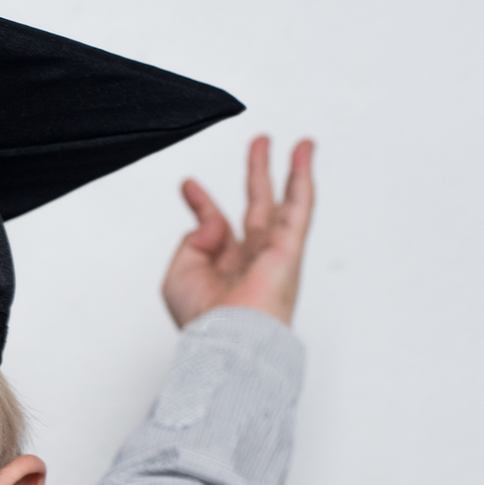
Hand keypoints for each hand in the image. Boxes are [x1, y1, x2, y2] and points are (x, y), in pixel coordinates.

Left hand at [162, 136, 315, 327]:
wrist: (227, 340)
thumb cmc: (204, 320)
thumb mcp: (179, 275)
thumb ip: (191, 241)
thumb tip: (209, 223)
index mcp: (224, 267)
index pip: (215, 225)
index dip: (201, 202)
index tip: (189, 186)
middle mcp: (252, 258)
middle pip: (257, 206)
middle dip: (257, 174)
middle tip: (259, 145)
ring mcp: (273, 251)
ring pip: (285, 202)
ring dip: (292, 170)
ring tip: (300, 145)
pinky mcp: (289, 247)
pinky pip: (300, 206)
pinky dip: (303, 178)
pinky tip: (304, 156)